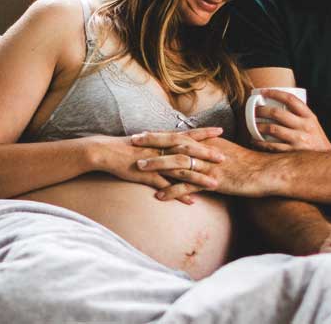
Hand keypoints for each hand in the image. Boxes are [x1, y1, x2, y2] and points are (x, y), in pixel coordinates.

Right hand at [94, 129, 219, 204]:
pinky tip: (192, 201)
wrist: (105, 151)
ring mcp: (155, 163)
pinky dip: (180, 193)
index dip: (205, 133)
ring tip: (215, 184)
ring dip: (199, 178)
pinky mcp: (147, 176)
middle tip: (224, 158)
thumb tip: (176, 141)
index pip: (188, 133)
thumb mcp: (147, 140)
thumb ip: (162, 141)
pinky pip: (167, 186)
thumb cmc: (127, 146)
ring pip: (181, 170)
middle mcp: (161, 149)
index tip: (221, 130)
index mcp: (162, 139)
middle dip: (207, 154)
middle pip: (188, 151)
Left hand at [132, 135, 268, 200]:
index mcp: (207, 142)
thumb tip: (197, 148)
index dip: (159, 134)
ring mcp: (207, 166)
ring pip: (177, 163)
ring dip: (157, 165)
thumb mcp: (227, 151)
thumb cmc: (248, 162)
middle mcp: (205, 151)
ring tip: (138, 168)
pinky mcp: (212, 181)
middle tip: (132, 142)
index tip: (142, 133)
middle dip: (152, 143)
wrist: (265, 171)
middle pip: (173, 144)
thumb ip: (210, 149)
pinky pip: (188, 186)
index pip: (178, 135)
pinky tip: (159, 196)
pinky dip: (173, 191)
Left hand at [251, 89, 330, 151]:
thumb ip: (300, 116)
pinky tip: (254, 141)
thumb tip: (279, 105)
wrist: (326, 162)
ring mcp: (299, 140)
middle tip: (254, 110)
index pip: (290, 99)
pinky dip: (260, 143)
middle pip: (277, 113)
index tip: (263, 91)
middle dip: (262, 110)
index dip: (275, 93)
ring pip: (272, 129)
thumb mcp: (312, 125)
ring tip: (252, 125)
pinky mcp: (293, 152)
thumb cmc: (316, 141)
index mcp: (309, 117)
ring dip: (259, 126)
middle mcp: (304, 126)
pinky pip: (272, 146)